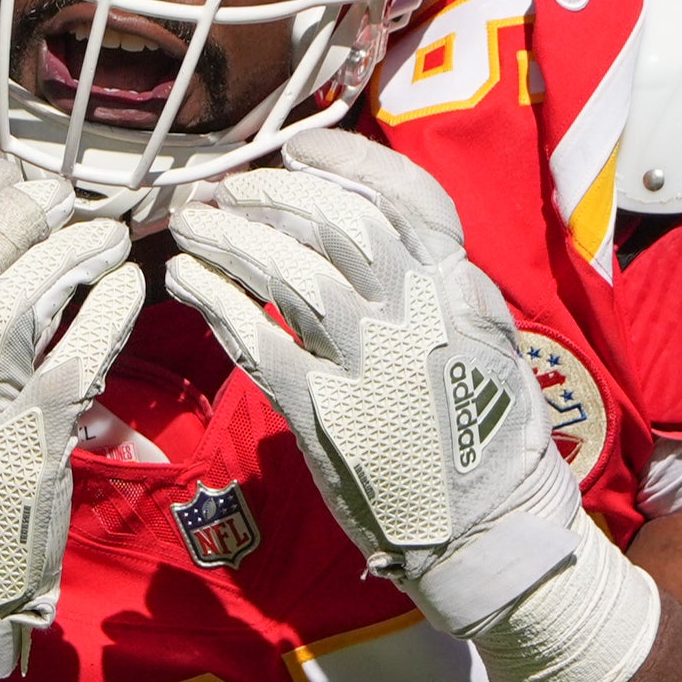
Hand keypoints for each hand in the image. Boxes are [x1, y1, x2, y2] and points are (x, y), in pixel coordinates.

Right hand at [0, 162, 142, 681]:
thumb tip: (1, 264)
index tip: (4, 168)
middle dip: (15, 214)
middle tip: (65, 190)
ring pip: (12, 304)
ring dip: (67, 256)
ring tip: (107, 235)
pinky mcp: (23, 448)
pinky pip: (72, 363)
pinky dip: (105, 317)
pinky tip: (129, 292)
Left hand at [167, 130, 579, 635]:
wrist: (492, 531)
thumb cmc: (489, 438)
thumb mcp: (487, 343)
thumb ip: (442, 288)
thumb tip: (382, 236)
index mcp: (462, 291)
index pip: (405, 198)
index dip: (346, 162)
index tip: (296, 150)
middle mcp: (417, 315)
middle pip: (334, 224)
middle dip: (269, 194)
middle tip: (225, 190)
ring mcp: (369, 363)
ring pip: (289, 272)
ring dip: (230, 239)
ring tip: (192, 226)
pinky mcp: (326, 413)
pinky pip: (258, 340)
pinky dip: (216, 301)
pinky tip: (188, 281)